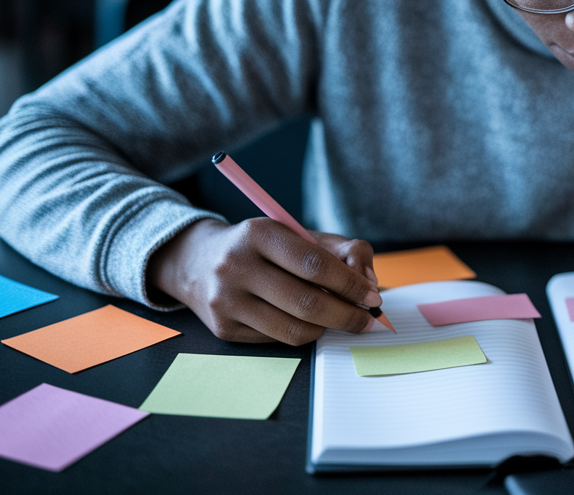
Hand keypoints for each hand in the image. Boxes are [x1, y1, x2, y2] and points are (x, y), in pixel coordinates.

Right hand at [147, 217, 382, 344]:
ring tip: (339, 319)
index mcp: (260, 233)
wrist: (201, 262)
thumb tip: (369, 282)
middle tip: (366, 319)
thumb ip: (344, 251)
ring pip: (293, 328)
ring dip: (327, 328)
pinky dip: (302, 333)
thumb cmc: (265, 248)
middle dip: (346, 315)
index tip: (372, 295)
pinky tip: (306, 321)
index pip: (316, 264)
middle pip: (307, 302)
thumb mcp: (302, 236)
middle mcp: (236, 266)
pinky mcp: (223, 328)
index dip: (350, 284)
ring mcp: (226, 300)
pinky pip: (277, 339)